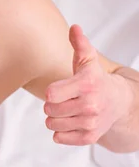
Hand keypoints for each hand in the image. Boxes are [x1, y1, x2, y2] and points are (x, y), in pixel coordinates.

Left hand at [43, 25, 130, 145]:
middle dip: (52, 105)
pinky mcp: (89, 137)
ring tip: (67, 110)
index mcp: (86, 85)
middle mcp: (90, 105)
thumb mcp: (87, 61)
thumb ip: (79, 44)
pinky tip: (70, 122)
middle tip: (64, 100)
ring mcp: (90, 123)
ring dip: (54, 118)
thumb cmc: (95, 79)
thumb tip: (75, 28)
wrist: (118, 103)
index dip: (51, 91)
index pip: (51, 94)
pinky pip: (59, 138)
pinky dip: (60, 132)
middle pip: (49, 110)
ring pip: (52, 124)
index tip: (59, 89)